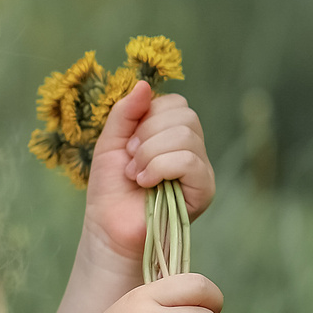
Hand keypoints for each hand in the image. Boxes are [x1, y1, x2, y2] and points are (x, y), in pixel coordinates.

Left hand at [81, 81, 216, 270]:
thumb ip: (125, 112)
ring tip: (136, 176)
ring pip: (186, 136)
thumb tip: (143, 84)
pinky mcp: (204, 190)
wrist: (108, 228)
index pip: (175, 104)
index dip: (147, 117)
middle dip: (147, 135)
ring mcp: (201, 169)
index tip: (127, 145)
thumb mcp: (110, 142)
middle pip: (185, 115)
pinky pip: (190, 161)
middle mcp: (192, 149)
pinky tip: (146, 183)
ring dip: (150, 154)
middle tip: (131, 161)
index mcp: (172, 134)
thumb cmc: (110, 189)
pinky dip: (161, 167)